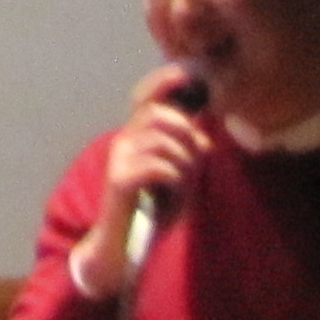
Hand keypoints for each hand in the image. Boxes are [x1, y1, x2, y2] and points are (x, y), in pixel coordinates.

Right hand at [73, 65, 216, 295]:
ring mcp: (117, 159)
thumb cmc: (151, 209)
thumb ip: (185, 152)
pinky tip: (174, 191)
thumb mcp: (174, 175)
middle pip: (156, 114)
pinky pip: (155, 166)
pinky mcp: (117, 180)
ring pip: (159, 140)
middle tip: (197, 156)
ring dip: (183, 160)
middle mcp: (122, 141)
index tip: (188, 74)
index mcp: (135, 135)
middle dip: (185, 132)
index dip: (164, 81)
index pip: (144, 96)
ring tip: (185, 181)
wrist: (123, 245)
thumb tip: (202, 137)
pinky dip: (174, 177)